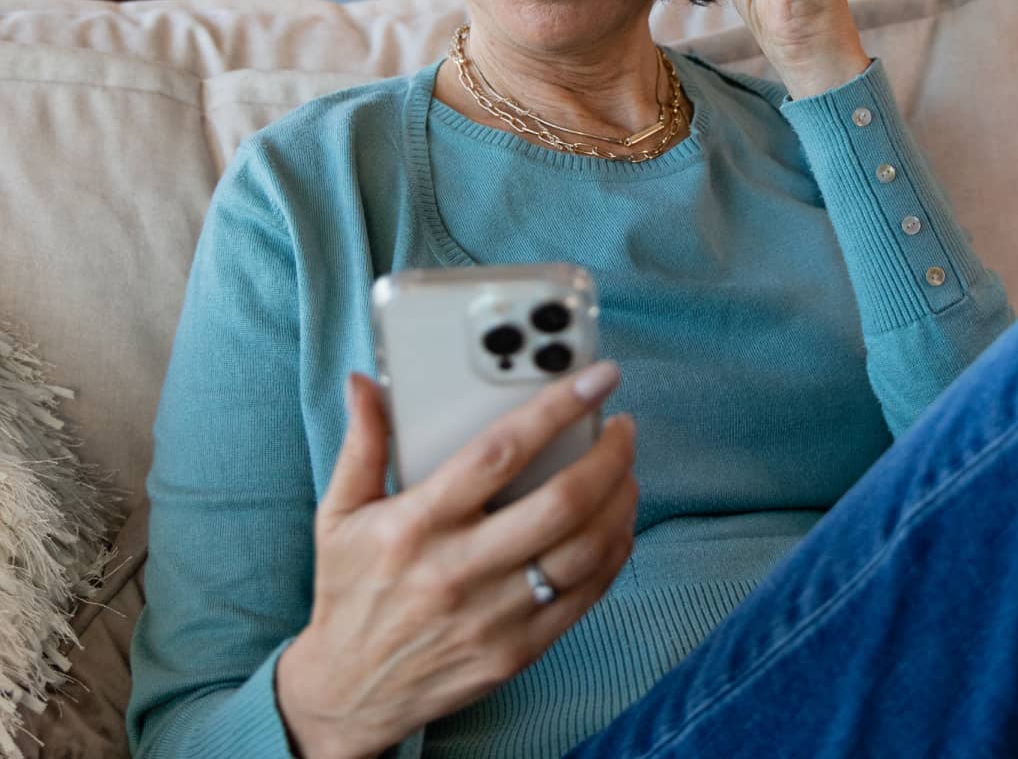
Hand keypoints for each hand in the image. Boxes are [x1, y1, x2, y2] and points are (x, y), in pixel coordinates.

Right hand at [276, 364, 636, 758]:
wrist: (348, 692)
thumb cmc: (350, 590)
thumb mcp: (339, 513)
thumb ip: (362, 443)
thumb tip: (364, 383)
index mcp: (416, 523)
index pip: (499, 452)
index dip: (555, 409)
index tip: (594, 380)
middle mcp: (457, 568)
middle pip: (559, 502)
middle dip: (608, 455)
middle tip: (623, 426)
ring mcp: (492, 615)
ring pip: (584, 550)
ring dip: (620, 501)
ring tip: (625, 469)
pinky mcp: (516, 651)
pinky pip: (585, 596)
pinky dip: (613, 551)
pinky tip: (617, 522)